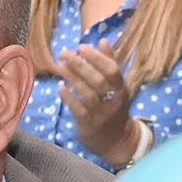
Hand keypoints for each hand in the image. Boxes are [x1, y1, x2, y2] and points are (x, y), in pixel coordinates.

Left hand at [58, 43, 140, 165]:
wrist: (118, 142)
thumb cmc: (114, 108)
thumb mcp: (117, 86)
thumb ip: (110, 63)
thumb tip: (103, 40)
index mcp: (121, 89)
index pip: (112, 70)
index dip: (97, 57)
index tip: (82, 46)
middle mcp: (113, 101)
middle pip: (97, 80)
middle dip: (80, 64)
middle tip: (64, 52)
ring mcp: (101, 114)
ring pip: (87, 94)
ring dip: (72, 78)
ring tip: (60, 65)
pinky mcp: (89, 125)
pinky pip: (79, 110)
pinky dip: (69, 98)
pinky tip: (60, 87)